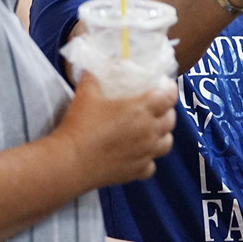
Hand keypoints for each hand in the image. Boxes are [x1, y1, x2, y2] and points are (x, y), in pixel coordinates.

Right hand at [53, 75, 176, 188]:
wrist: (71, 161)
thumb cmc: (81, 124)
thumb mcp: (86, 93)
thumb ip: (93, 78)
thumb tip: (93, 70)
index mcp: (142, 109)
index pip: (170, 97)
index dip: (170, 89)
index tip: (166, 86)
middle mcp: (150, 132)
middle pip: (171, 120)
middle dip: (167, 111)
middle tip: (157, 108)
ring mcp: (146, 153)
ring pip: (167, 143)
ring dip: (163, 135)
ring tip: (152, 131)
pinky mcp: (137, 171)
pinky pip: (151, 165)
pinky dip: (148, 159)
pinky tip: (138, 155)